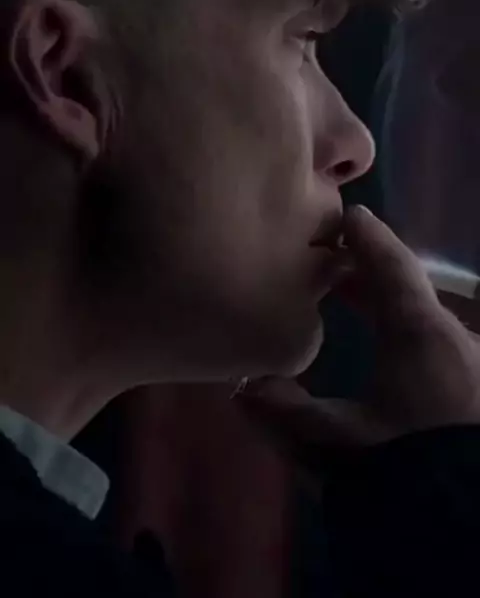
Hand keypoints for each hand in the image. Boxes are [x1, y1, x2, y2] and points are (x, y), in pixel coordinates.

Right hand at [238, 206, 479, 476]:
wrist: (465, 519)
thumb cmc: (403, 469)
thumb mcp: (334, 444)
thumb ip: (282, 411)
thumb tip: (242, 386)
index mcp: (420, 332)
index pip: (390, 265)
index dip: (366, 238)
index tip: (347, 215)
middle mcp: (454, 337)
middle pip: (408, 289)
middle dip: (368, 274)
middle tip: (331, 265)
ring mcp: (472, 365)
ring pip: (424, 318)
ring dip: (389, 306)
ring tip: (354, 305)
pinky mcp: (475, 391)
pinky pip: (438, 344)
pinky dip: (408, 334)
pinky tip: (390, 358)